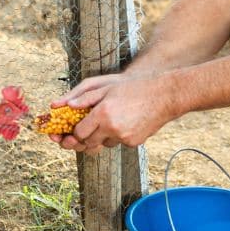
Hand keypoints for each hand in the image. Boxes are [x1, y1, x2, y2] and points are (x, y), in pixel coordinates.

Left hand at [48, 73, 174, 153]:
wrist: (165, 95)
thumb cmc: (134, 87)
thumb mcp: (106, 86)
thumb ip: (84, 97)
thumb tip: (64, 105)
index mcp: (103, 113)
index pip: (79, 132)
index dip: (74, 131)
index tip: (74, 127)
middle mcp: (112, 128)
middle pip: (88, 143)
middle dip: (84, 138)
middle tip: (82, 131)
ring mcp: (124, 137)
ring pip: (103, 144)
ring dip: (101, 136)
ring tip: (108, 121)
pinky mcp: (133, 143)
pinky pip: (117, 142)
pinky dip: (116, 135)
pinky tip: (123, 121)